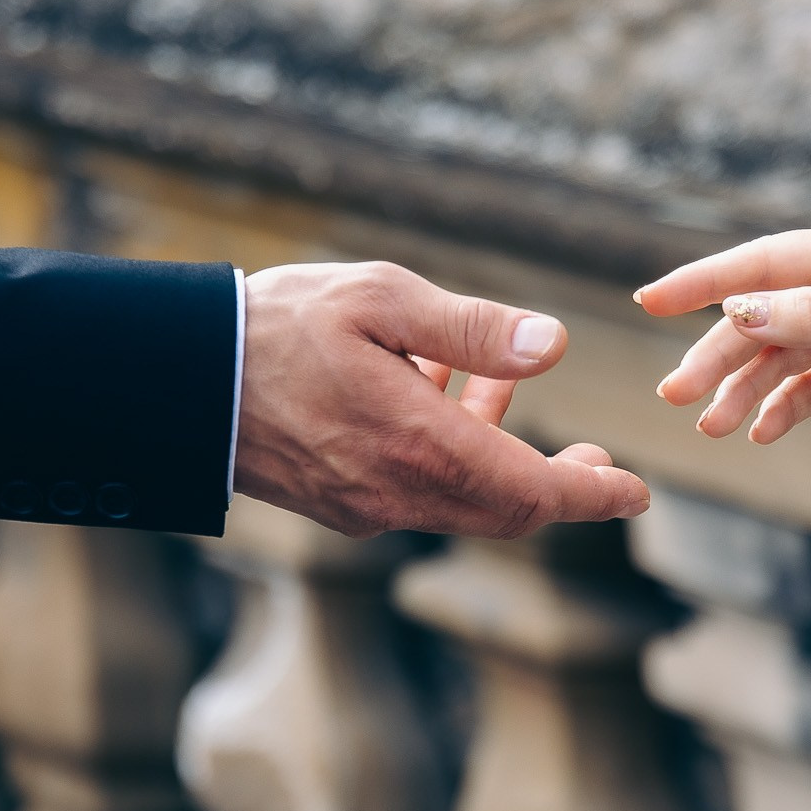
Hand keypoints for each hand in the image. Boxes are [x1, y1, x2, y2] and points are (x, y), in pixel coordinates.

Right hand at [236, 262, 648, 537]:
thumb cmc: (276, 326)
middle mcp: (397, 494)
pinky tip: (439, 389)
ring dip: (496, 453)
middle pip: (505, 510)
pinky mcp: (338, 503)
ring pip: (462, 498)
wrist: (174, 380)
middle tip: (599, 462)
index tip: (637, 494)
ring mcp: (364, 506)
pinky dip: (448, 450)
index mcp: (418, 448)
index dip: (593, 496)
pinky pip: (418, 489)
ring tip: (508, 390)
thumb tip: (554, 346)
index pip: (532, 492)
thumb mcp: (380, 300)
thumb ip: (472, 328)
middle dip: (558, 487)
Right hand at [637, 223, 810, 465]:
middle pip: (763, 317)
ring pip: (779, 359)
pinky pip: (806, 390)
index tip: (648, 301)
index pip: (763, 263)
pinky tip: (759, 433)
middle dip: (716, 355)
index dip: (702, 283)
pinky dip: (780, 410)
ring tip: (710, 427)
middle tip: (673, 394)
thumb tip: (738, 312)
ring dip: (742, 391)